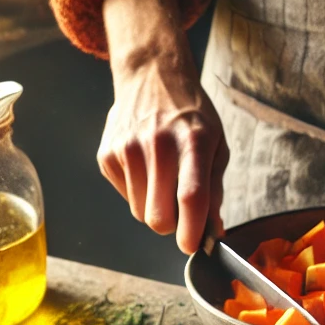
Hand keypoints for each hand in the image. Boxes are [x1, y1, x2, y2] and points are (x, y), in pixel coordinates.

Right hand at [101, 0, 227, 253]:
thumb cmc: (190, 115)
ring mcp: (127, 149)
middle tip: (179, 212)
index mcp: (193, 142)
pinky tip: (144, 167)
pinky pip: (125, 197)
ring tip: (162, 178)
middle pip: (158, 217)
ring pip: (140, 213)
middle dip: (171, 226)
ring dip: (153, 207)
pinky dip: (137, 192)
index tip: (192, 247)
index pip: (191, 197)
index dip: (191, 231)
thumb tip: (213, 232)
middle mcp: (158, 144)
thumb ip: (215, 189)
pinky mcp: (107, 155)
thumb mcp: (216, 144)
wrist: (151, 76)